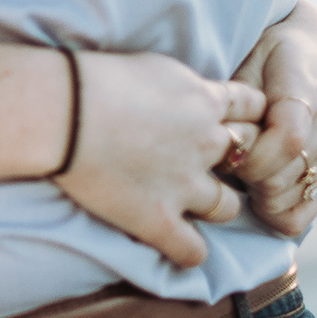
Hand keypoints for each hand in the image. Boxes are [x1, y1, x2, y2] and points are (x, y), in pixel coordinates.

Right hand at [53, 51, 265, 269]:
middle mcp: (206, 143)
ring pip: (229, 208)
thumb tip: (188, 95)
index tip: (227, 122)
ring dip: (216, 206)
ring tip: (193, 205)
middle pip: (249, 157)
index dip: (245, 117)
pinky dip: (188, 251)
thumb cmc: (96, 77)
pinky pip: (193, 251)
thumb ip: (183, 86)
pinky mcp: (161, 220)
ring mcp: (187, 185)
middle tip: (207, 162)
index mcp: (204, 100)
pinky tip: (175, 244)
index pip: (251, 107)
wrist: (65, 112)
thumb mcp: (155, 65)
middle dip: (235, 160)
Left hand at [229, 0, 316, 239]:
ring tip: (245, 169)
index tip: (228, 147)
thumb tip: (223, 141)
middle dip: (244, 176)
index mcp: (307, 96)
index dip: (251, 154)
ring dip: (256, 194)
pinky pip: (300, 217)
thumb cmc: (273, 58)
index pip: (288, 141)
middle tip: (230, 158)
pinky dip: (273, 212)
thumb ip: (239, 103)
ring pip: (288, 204)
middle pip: (280, 181)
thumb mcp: (251, 63)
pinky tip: (257, 190)